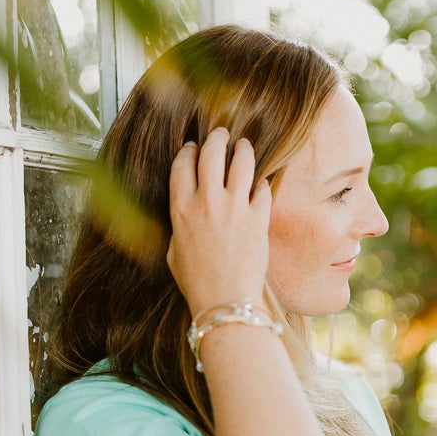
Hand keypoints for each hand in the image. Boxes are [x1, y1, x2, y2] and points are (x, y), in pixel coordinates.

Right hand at [166, 128, 270, 313]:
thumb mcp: (174, 250)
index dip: (188, 151)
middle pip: (211, 153)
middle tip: (222, 134)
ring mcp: (235, 207)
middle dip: (217, 138)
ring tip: (245, 146)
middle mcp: (207, 202)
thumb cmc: (197, 281)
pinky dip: (261, 183)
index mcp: (181, 208)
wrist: (225, 300)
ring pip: (241, 161)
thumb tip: (187, 211)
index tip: (192, 147)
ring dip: (243, 149)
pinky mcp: (258, 218)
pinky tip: (260, 183)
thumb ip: (180, 223)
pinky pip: (262, 188)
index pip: (182, 165)